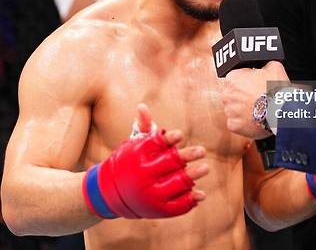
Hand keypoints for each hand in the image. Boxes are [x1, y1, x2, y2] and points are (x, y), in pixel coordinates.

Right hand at [83, 105, 208, 218]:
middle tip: (202, 151)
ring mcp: (151, 193)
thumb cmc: (128, 163)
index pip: (155, 144)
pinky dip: (190, 199)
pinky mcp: (157, 209)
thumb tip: (143, 106)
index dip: (169, 139)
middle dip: (187, 156)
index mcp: (138, 155)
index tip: (180, 135)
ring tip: (205, 167)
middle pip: (170, 163)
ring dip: (193, 175)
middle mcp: (143, 174)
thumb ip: (143, 127)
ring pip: (177, 183)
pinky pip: (177, 205)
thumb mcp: (133, 145)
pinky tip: (201, 193)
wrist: (110, 193)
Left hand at [221, 61, 288, 138]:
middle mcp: (227, 94)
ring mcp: (229, 111)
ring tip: (258, 109)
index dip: (247, 81)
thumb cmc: (275, 90)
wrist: (280, 112)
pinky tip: (255, 119)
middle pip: (233, 94)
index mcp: (233, 77)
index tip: (255, 85)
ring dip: (243, 110)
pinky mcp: (233, 125)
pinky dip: (245, 123)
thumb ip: (264, 65)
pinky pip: (237, 123)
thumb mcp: (274, 67)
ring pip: (234, 109)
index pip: (236, 77)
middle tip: (258, 97)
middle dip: (244, 96)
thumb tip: (265, 66)